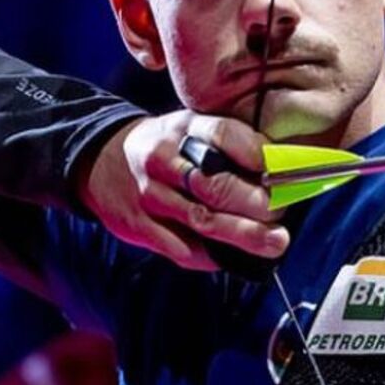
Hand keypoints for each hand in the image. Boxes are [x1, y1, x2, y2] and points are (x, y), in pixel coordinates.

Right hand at [75, 111, 288, 269]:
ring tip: (275, 242)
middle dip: (256, 204)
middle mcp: (163, 158)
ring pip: (201, 219)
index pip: (222, 134)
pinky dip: (208, 255)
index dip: (255, 153)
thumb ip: (230, 145)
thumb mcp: (192, 128)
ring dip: (243, 234)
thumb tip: (282, 169)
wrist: (102, 159)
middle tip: (282, 214)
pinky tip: (232, 257)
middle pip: (215, 184)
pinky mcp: (136, 223)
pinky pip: (177, 245)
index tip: (282, 171)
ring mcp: (149, 193)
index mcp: (183, 127)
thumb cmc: (167, 147)